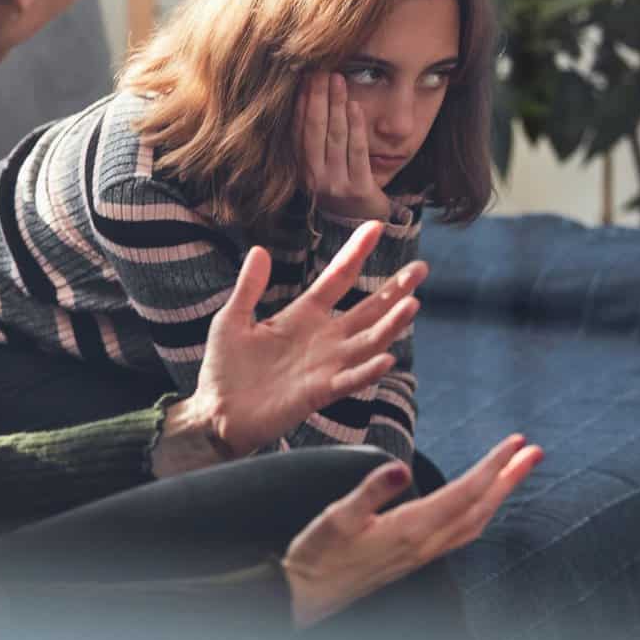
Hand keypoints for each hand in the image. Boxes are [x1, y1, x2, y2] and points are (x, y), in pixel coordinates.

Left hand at [188, 220, 426, 459]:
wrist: (216, 414)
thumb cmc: (224, 369)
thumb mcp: (232, 319)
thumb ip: (249, 287)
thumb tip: (259, 249)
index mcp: (303, 315)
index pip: (338, 278)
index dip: (356, 252)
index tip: (375, 225)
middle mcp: (323, 338)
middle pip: (368, 308)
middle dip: (395, 289)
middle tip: (422, 268)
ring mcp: (325, 365)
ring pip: (368, 341)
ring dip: (391, 325)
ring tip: (413, 304)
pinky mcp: (319, 392)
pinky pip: (350, 379)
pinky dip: (369, 370)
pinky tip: (388, 357)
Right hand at [282, 434, 543, 627]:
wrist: (306, 596)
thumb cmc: (317, 555)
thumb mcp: (336, 518)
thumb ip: (370, 492)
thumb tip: (400, 468)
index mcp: (411, 530)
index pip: (465, 493)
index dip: (494, 466)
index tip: (515, 443)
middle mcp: (425, 544)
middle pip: (481, 507)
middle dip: (510, 477)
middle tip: (535, 451)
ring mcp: (423, 553)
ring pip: (476, 521)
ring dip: (500, 493)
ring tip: (516, 469)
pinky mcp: (416, 558)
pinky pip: (462, 532)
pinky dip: (481, 510)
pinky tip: (481, 502)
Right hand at [298, 72, 391, 221]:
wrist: (362, 221)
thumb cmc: (341, 184)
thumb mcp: (320, 165)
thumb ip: (313, 139)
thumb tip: (309, 93)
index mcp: (300, 170)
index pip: (297, 130)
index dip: (301, 101)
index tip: (304, 75)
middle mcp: (313, 179)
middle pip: (314, 130)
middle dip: (317, 97)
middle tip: (321, 70)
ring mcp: (335, 185)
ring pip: (335, 137)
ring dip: (336, 105)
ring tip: (338, 80)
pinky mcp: (358, 189)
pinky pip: (357, 152)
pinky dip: (356, 127)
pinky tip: (355, 106)